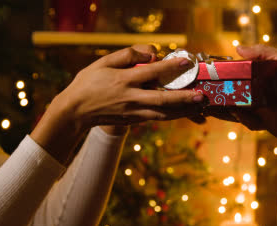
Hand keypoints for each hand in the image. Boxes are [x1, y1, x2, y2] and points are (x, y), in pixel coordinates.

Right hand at [31, 45, 204, 162]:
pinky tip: (183, 113)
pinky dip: (171, 116)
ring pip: (162, 114)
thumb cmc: (88, 83)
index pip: (150, 73)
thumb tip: (151, 53)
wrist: (75, 112)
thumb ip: (127, 55)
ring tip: (199, 107)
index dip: (169, 67)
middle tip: (201, 95)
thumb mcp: (102, 63)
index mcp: (123, 81)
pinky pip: (156, 119)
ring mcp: (132, 113)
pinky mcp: (133, 121)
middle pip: (161, 100)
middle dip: (183, 98)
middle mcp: (130, 99)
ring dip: (182, 111)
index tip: (185, 62)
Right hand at [208, 45, 276, 139]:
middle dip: (220, 100)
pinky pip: (253, 125)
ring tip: (215, 106)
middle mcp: (262, 99)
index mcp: (263, 82)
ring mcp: (267, 114)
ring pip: (241, 114)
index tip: (210, 81)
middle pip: (235, 101)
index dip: (224, 84)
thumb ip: (262, 53)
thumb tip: (237, 48)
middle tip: (205, 97)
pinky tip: (239, 113)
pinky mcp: (273, 127)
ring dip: (228, 111)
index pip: (238, 83)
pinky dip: (244, 119)